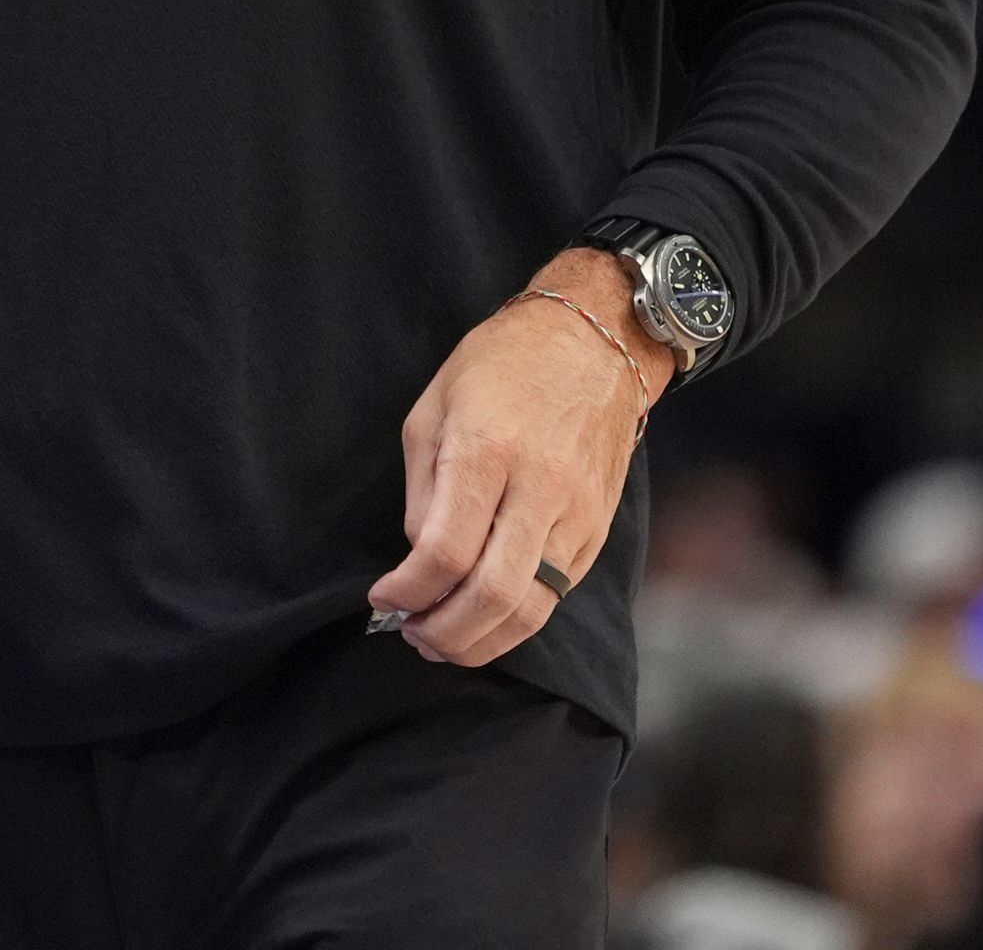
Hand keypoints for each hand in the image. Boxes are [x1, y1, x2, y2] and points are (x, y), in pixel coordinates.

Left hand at [366, 249, 664, 667]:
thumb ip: (424, 491)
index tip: (383, 599)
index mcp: (486, 450)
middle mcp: (539, 487)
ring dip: (482, 641)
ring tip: (445, 642)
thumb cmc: (502, 365)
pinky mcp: (599, 527)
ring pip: (533, 607)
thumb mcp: (435, 408)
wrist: (595, 340)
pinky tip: (487, 618)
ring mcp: (577, 512)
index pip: (446, 551)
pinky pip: (558, 594)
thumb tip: (421, 558)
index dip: (409, 591)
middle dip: (445, 632)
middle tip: (413, 635)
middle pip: (493, 594)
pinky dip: (517, 619)